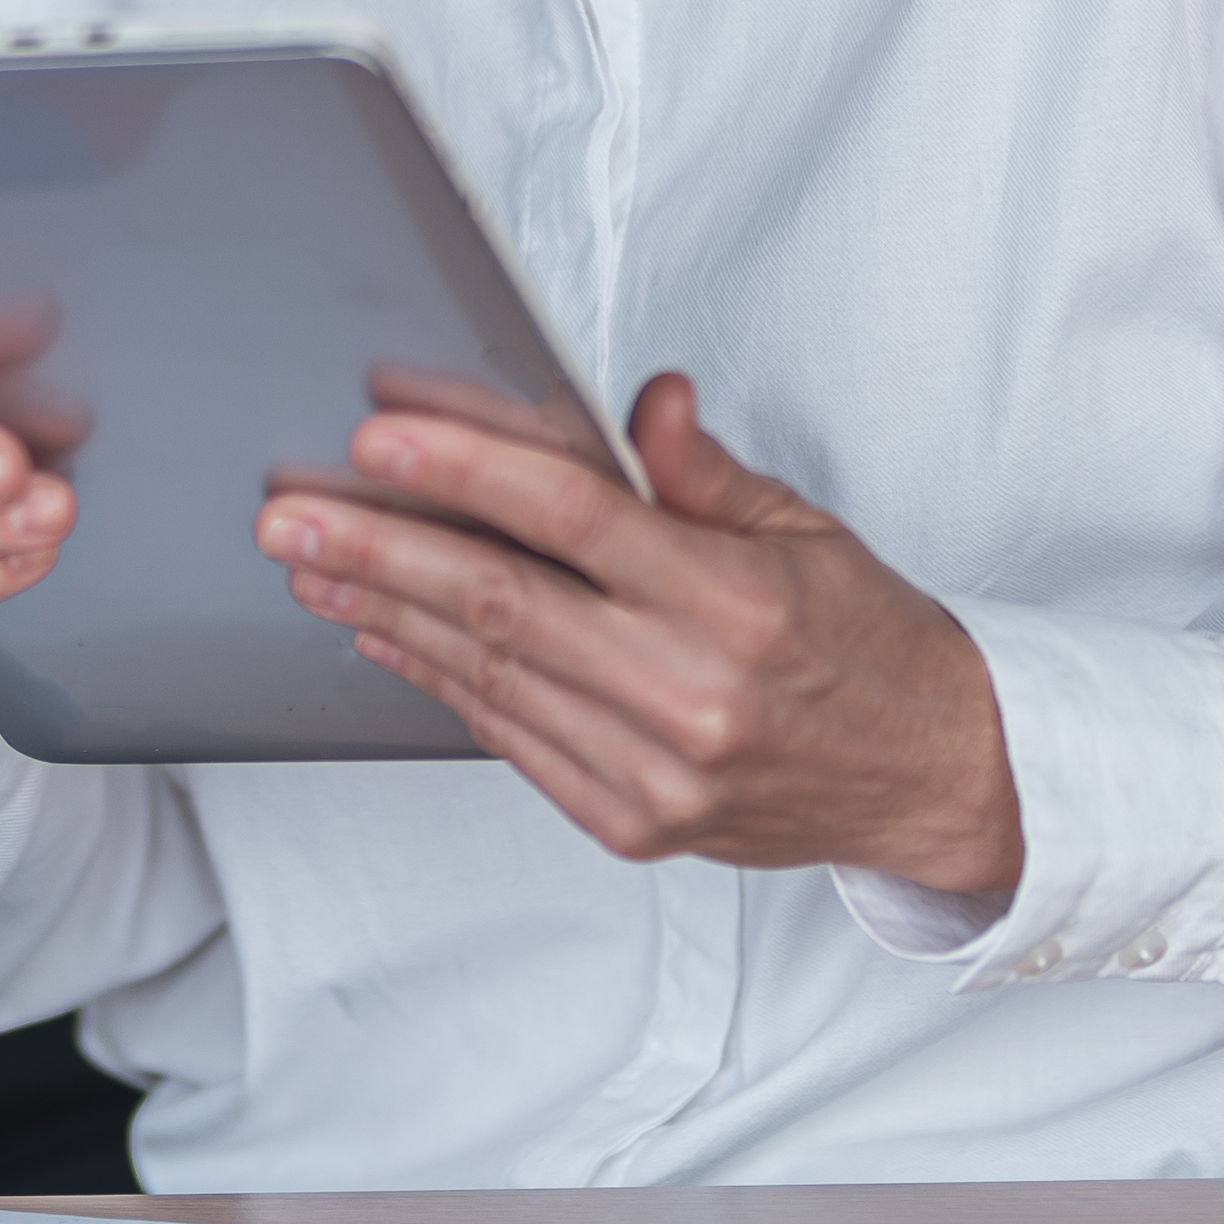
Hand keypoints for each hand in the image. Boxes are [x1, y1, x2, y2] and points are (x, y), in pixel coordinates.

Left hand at [255, 372, 1021, 895]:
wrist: (932, 776)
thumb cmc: (870, 642)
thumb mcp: (805, 530)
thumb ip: (703, 471)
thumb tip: (642, 400)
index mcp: (738, 603)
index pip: (574, 518)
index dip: (466, 468)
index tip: (380, 436)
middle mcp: (691, 692)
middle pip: (502, 602)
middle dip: (379, 551)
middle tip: (291, 514)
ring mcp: (657, 770)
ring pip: (491, 676)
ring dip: (386, 617)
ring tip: (312, 567)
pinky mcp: (635, 823)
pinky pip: (511, 740)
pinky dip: (441, 682)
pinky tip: (389, 637)